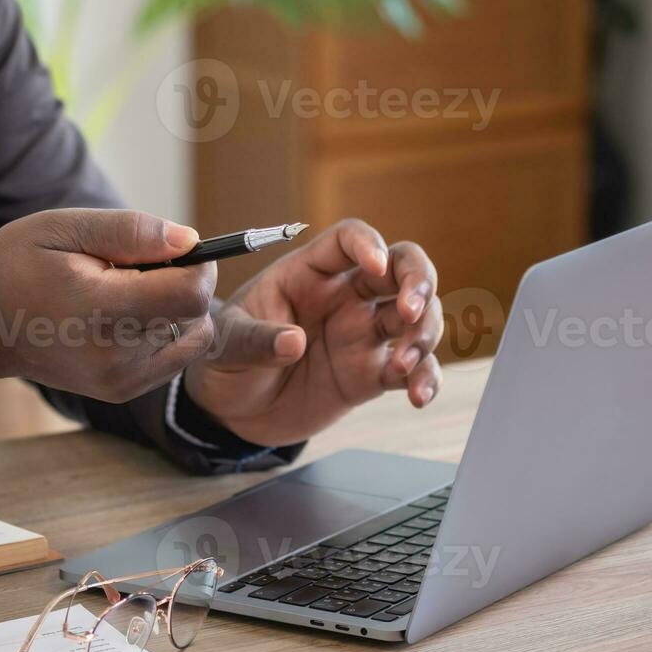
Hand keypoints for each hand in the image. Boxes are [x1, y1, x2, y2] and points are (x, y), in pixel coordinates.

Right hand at [0, 209, 216, 402]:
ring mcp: (121, 380)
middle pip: (196, 314)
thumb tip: (190, 240)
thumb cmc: (19, 265)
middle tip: (134, 270)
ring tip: (128, 294)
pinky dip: (166, 331)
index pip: (191, 295)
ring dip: (177, 310)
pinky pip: (177, 356)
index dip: (196, 265)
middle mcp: (116, 356)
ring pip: (194, 336)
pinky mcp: (123, 391)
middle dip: (181, 283)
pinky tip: (126, 316)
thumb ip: (130, 232)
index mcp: (100, 311)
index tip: (171, 250)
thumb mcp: (64, 228)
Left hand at [184, 219, 443, 446]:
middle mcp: (344, 296)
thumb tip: (292, 342)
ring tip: (403, 364)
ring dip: (425, 333)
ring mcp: (363, 333)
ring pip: (418, 314)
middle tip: (411, 312)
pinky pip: (414, 368)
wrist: (232, 412)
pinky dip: (425, 378)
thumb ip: (256, 340)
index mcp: (308, 274)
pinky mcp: (373, 373)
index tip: (374, 266)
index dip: (368, 244)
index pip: (348, 239)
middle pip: (401, 266)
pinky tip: (418, 396)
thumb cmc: (226, 362)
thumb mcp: (226, 345)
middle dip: (418, 281)